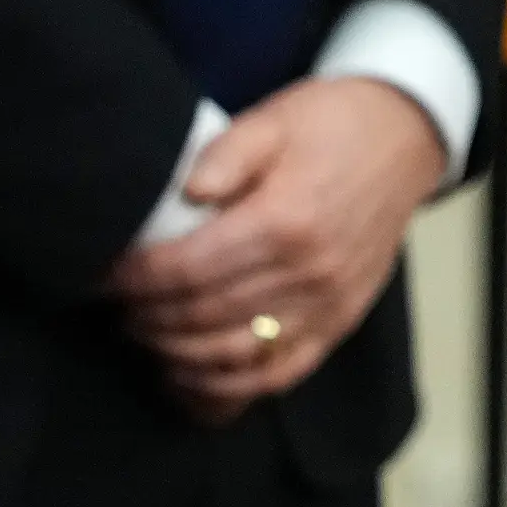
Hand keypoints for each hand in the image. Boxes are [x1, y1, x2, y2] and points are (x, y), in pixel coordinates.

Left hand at [108, 75, 446, 421]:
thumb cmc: (330, 125)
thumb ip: (224, 154)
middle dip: (146, 317)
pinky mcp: (338, 324)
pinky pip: (278, 375)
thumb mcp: (272, 119)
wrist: (405, 139)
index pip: (188, 268)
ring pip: (235, 354)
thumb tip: (187, 192)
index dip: (136, 280)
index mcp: (284, 220)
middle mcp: (308, 272)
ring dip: (177, 355)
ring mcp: (327, 305)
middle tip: (113, 308)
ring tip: (142, 336)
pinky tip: (188, 377)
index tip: (102, 278)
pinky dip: (228, 387)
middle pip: (203, 316)